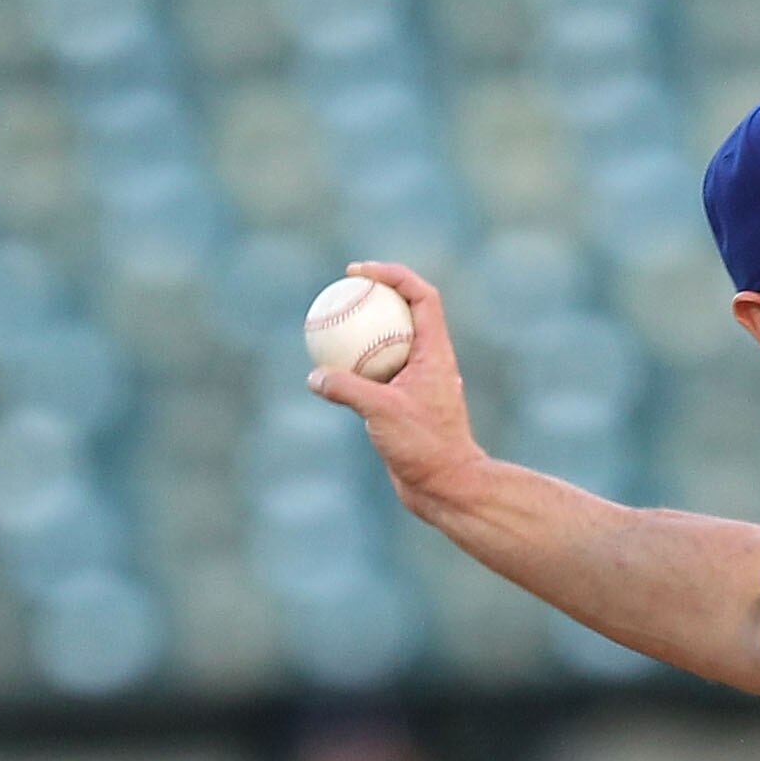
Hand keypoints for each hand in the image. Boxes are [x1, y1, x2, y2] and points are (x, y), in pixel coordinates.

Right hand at [307, 262, 486, 517]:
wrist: (445, 487)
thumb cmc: (425, 448)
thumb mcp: (381, 413)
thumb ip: (346, 388)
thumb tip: (314, 377)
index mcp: (435, 354)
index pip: (422, 297)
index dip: (394, 274)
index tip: (360, 272)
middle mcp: (429, 362)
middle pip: (404, 312)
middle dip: (374, 293)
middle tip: (340, 289)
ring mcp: (416, 382)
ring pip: (386, 343)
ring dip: (361, 330)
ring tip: (326, 322)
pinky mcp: (402, 403)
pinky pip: (374, 373)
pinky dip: (352, 365)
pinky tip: (323, 369)